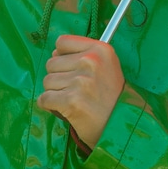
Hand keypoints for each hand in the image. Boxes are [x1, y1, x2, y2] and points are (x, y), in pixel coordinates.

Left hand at [37, 34, 123, 149]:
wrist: (123, 126)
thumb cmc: (111, 97)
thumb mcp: (106, 67)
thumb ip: (82, 55)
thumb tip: (54, 53)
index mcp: (100, 50)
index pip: (62, 42)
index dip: (62, 57)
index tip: (72, 69)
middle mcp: (91, 62)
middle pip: (51, 63)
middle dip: (59, 78)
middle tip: (77, 90)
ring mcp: (81, 81)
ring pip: (47, 82)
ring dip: (55, 93)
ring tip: (75, 100)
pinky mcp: (71, 101)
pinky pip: (44, 98)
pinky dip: (50, 106)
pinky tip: (65, 109)